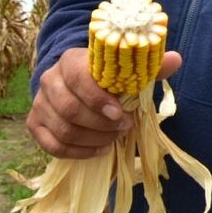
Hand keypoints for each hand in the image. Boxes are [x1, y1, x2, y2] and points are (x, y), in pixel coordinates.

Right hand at [27, 47, 181, 158]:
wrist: (73, 81)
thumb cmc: (104, 76)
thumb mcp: (125, 69)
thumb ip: (149, 66)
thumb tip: (176, 59)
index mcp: (71, 61)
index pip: (78, 78)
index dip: (98, 99)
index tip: (120, 113)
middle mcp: (49, 80)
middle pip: (69, 109)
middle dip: (101, 124)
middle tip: (124, 127)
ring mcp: (40, 104)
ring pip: (63, 130)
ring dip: (93, 139)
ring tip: (114, 138)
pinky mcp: (35, 124)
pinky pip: (53, 146)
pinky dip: (78, 152)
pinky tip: (100, 150)